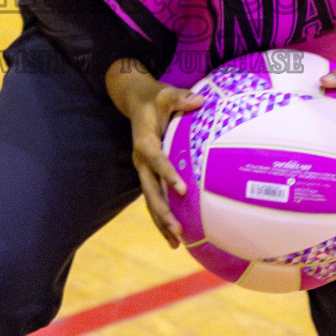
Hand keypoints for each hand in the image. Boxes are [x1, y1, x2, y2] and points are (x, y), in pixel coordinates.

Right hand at [104, 58, 204, 247]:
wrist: (136, 102)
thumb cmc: (155, 98)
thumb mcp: (166, 94)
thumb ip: (181, 98)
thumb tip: (200, 100)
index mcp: (144, 142)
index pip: (157, 160)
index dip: (168, 174)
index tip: (183, 189)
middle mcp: (141, 160)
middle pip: (149, 190)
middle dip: (162, 211)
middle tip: (177, 228)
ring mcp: (143, 170)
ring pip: (150, 200)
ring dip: (161, 221)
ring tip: (176, 242)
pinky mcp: (148, 175)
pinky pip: (154, 199)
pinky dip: (162, 218)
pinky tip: (174, 236)